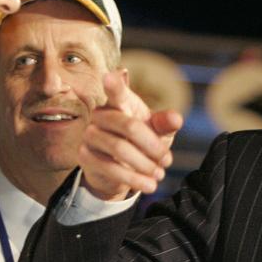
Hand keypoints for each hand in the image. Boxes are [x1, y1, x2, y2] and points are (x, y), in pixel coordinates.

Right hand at [77, 70, 182, 200]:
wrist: (123, 169)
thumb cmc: (142, 142)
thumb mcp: (158, 132)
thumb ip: (165, 124)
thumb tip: (176, 118)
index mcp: (120, 102)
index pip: (117, 92)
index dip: (114, 84)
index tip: (110, 76)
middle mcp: (101, 115)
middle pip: (129, 126)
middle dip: (153, 146)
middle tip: (167, 160)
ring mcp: (90, 135)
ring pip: (119, 149)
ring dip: (144, 165)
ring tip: (159, 174)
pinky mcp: (85, 155)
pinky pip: (110, 168)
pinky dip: (134, 179)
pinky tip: (148, 185)